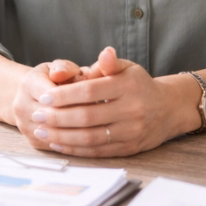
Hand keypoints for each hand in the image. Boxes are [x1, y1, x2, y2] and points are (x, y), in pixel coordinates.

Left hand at [15, 47, 180, 157]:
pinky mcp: (128, 149)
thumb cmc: (139, 85)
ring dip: (61, 136)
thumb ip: (109, 63)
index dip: (64, 95)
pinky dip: (74, 149)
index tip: (43, 96)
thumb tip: (104, 54)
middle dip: (57, 118)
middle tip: (36, 115)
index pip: (89, 91)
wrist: (168, 109)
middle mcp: (131, 110)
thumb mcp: (128, 68)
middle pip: (86, 117)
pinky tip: (58, 143)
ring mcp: (130, 132)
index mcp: (127, 86)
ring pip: (89, 138)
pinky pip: (97, 151)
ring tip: (41, 131)